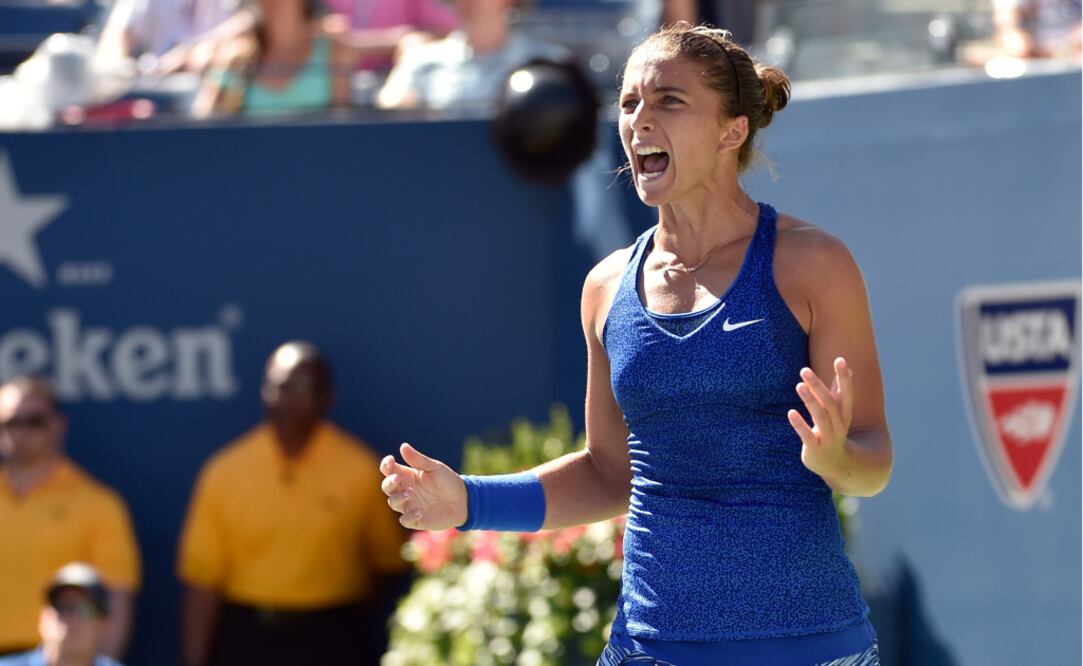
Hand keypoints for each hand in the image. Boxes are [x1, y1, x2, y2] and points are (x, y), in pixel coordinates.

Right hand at [380, 443, 467, 529]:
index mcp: (407, 476)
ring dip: (398, 497)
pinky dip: (409, 517)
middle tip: (397, 478)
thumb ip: (418, 460)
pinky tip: (419, 511)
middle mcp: (405, 490)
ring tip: (410, 492)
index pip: (389, 470)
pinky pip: (405, 520)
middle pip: (387, 487)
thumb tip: (403, 446)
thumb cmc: (447, 481)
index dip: (386, 465)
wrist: (463, 500)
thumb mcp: (434, 468)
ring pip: (393, 503)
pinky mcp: (417, 520)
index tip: (391, 460)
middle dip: (389, 483)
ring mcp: (409, 505)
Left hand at [788, 357, 853, 480]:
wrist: (837, 465)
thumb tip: (847, 368)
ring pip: (821, 417)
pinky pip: (808, 436)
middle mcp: (839, 425)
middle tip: (804, 370)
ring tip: (799, 385)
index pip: (847, 393)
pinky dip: (800, 424)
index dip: (844, 378)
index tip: (840, 360)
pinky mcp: (815, 449)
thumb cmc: (834, 432)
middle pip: (830, 403)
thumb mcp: (839, 412)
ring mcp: (828, 438)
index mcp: (845, 414)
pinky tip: (790, 413)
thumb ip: (840, 391)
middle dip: (818, 386)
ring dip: (810, 401)